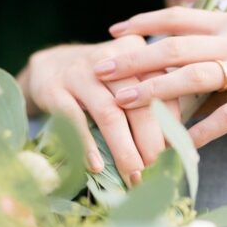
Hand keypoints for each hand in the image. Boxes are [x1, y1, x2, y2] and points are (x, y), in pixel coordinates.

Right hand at [17, 37, 177, 185]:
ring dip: (124, 148)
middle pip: (138, 103)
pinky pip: (74, 118)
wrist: (48, 66)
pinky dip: (87, 144)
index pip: (162, 89)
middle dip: (151, 142)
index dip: (171, 125)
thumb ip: (152, 102)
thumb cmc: (100, 81)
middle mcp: (111, 59)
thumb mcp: (127, 79)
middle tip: (157, 171)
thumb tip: (179, 147)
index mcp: (137, 52)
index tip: (176, 155)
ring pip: (109, 112)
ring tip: (133, 175)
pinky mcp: (54, 89)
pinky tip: (97, 166)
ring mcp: (80, 73)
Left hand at [94, 7, 226, 146]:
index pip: (178, 17)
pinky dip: (201, 132)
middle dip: (134, 57)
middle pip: (175, 46)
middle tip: (101, 68)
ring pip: (195, 76)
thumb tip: (179, 53)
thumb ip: (219, 40)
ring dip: (155, 90)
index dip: (142, 22)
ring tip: (124, 102)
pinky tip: (180, 146)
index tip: (111, 32)